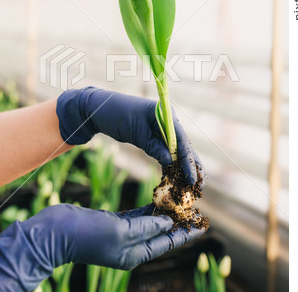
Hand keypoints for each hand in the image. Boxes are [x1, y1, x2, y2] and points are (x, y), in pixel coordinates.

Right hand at [0, 204, 204, 290]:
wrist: (56, 231)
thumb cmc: (88, 234)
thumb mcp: (122, 231)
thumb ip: (147, 226)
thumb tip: (168, 222)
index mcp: (135, 255)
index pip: (167, 243)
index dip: (185, 234)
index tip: (202, 225)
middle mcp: (131, 247)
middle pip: (161, 234)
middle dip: (177, 222)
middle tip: (194, 209)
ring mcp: (121, 235)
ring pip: (149, 223)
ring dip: (164, 213)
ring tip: (180, 203)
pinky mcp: (113, 223)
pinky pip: (136, 216)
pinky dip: (147, 209)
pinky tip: (157, 200)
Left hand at [56, 87, 203, 183]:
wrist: (98, 111)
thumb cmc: (116, 115)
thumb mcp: (134, 131)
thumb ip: (152, 145)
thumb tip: (170, 162)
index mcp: (165, 114)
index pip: (181, 139)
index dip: (188, 159)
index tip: (191, 178)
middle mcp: (167, 122)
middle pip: (183, 146)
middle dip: (191, 165)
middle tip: (199, 186)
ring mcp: (161, 130)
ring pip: (176, 152)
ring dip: (182, 168)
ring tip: (191, 187)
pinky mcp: (153, 138)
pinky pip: (165, 153)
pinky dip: (170, 166)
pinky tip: (174, 180)